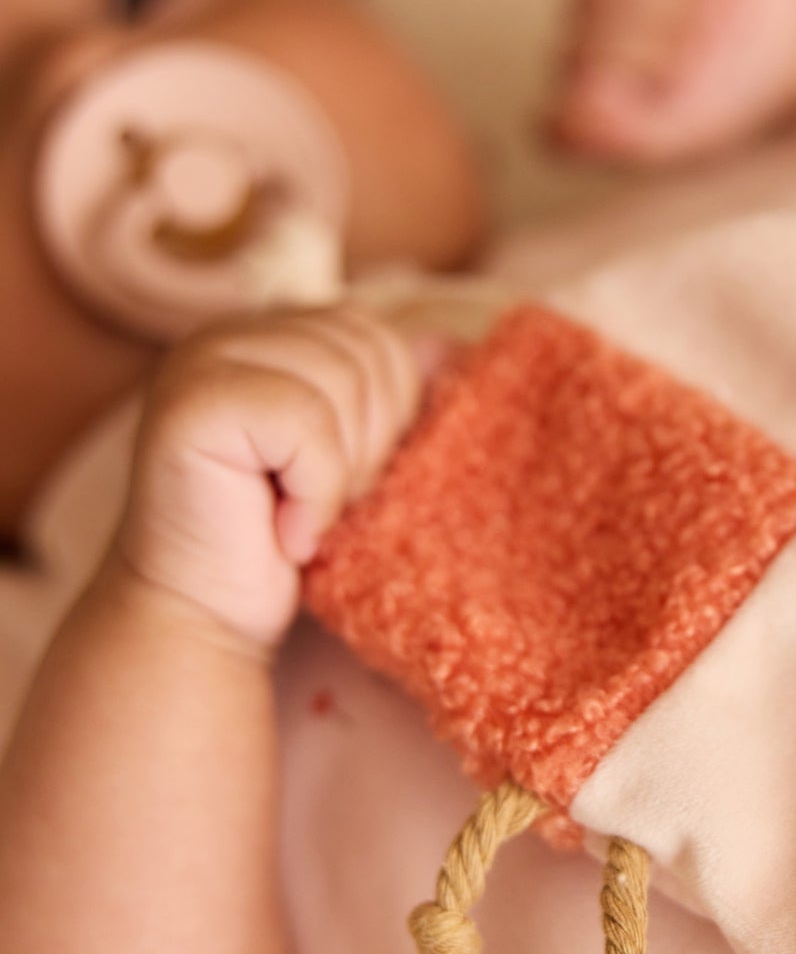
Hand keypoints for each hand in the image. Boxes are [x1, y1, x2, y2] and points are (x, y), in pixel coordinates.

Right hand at [116, 306, 424, 651]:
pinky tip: (287, 534)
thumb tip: (444, 345)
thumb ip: (385, 396)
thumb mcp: (353, 459)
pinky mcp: (193, 404)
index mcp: (267, 336)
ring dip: (342, 473)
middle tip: (324, 508)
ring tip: (303, 518)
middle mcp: (229, 335)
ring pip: (340, 381)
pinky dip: (316, 492)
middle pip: (363, 352)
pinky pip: (306, 423)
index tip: (348, 484)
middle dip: (370, 444)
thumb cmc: (280, 544)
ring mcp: (201, 362)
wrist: (205, 619)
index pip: (374, 336)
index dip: (389, 416)